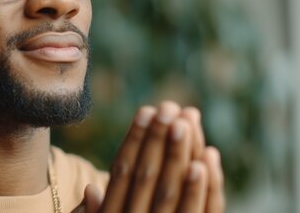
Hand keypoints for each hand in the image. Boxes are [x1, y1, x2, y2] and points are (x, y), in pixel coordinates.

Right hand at [75, 101, 224, 212]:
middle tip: (171, 107)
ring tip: (189, 121)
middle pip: (148, 177)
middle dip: (160, 140)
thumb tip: (91, 186)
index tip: (145, 111)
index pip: (121, 172)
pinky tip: (208, 159)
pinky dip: (206, 188)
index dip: (134, 141)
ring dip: (182, 155)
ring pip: (173, 192)